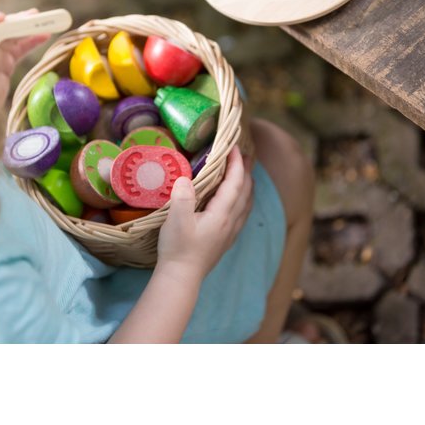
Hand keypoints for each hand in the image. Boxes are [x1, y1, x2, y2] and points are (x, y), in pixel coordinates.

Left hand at [0, 9, 48, 124]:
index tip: (3, 19)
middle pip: (1, 28)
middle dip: (17, 20)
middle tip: (34, 14)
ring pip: (13, 37)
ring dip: (28, 28)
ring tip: (44, 21)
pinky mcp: (5, 66)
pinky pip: (20, 50)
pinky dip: (32, 42)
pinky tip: (44, 35)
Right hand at [156, 146, 253, 281]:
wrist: (181, 278)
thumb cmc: (178, 248)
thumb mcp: (176, 220)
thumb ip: (183, 197)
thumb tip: (185, 178)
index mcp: (221, 213)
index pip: (235, 183)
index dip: (236, 163)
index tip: (234, 147)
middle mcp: (231, 221)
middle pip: (245, 191)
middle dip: (245, 171)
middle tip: (243, 154)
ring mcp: (230, 232)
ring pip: (247, 203)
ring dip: (247, 185)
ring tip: (245, 174)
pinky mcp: (226, 240)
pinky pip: (242, 214)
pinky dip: (244, 200)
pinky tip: (239, 202)